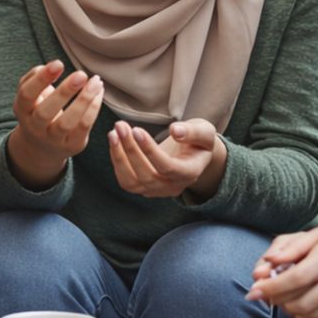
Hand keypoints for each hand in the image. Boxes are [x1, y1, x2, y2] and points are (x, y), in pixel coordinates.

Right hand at [7, 61, 103, 185]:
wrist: (42, 146)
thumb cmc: (38, 110)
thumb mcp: (30, 95)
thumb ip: (34, 77)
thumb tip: (52, 67)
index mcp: (22, 110)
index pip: (27, 95)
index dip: (41, 79)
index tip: (58, 63)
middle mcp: (35, 127)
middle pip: (46, 112)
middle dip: (64, 92)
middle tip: (81, 74)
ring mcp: (53, 139)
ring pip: (67, 123)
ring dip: (83, 101)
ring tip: (95, 82)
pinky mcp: (72, 145)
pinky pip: (84, 127)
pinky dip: (93, 108)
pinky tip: (99, 92)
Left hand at [109, 117, 223, 199]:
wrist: (193, 155)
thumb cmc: (198, 141)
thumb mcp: (204, 131)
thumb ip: (193, 132)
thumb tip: (175, 130)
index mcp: (189, 173)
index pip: (167, 167)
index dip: (150, 150)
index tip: (137, 130)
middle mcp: (172, 187)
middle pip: (147, 175)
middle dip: (131, 150)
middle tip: (120, 126)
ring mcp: (156, 191)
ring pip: (132, 182)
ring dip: (119, 157)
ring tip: (113, 133)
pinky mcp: (143, 188)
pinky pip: (126, 180)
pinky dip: (117, 160)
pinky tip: (115, 140)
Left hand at [249, 219, 317, 317]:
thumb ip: (292, 247)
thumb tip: (268, 261)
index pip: (295, 278)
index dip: (272, 287)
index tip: (255, 290)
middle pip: (301, 301)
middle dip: (278, 301)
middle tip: (268, 294)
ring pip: (312, 314)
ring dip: (292, 310)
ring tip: (285, 300)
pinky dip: (309, 316)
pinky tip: (303, 305)